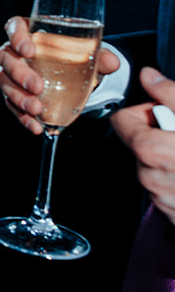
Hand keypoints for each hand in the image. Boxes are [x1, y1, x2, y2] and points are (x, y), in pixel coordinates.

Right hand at [0, 15, 120, 134]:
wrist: (73, 76)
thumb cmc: (73, 56)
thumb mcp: (87, 53)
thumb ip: (99, 56)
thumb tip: (113, 62)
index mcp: (30, 32)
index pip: (15, 26)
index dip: (17, 36)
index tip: (28, 50)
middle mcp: (15, 51)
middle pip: (6, 57)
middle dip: (19, 73)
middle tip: (37, 86)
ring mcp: (11, 73)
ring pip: (4, 81)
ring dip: (18, 96)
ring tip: (36, 108)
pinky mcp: (14, 93)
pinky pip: (11, 104)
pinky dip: (22, 116)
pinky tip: (35, 125)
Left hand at [112, 69, 174, 225]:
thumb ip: (171, 94)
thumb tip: (150, 77)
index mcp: (151, 151)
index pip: (122, 121)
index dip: (144, 111)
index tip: (164, 111)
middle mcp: (151, 178)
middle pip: (140, 145)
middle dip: (160, 134)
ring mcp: (163, 200)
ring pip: (155, 168)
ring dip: (171, 158)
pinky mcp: (174, 214)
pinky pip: (168, 190)